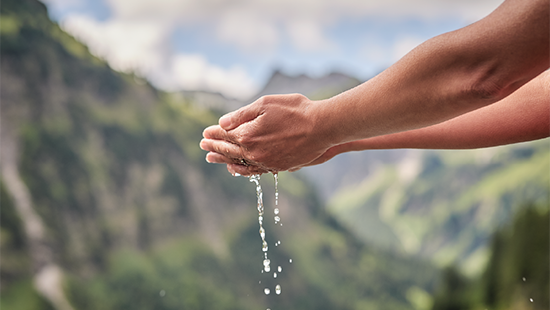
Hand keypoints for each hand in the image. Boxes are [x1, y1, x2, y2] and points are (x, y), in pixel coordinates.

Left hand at [200, 94, 333, 174]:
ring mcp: (266, 162)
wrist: (323, 127)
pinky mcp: (277, 167)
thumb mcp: (266, 104)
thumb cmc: (296, 110)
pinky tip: (235, 168)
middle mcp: (254, 152)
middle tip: (203, 144)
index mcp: (248, 135)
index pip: (225, 134)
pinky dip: (241, 169)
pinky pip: (254, 171)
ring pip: (238, 163)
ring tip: (211, 158)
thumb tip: (222, 123)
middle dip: (214, 146)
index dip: (214, 132)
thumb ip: (242, 115)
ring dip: (223, 159)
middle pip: (229, 149)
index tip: (204, 132)